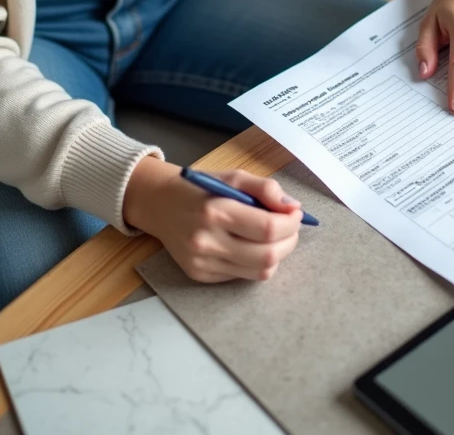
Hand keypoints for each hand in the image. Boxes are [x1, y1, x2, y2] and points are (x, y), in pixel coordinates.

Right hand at [122, 157, 303, 281]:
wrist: (158, 204)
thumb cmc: (199, 188)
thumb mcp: (233, 177)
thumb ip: (265, 189)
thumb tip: (292, 207)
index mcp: (216, 211)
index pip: (268, 228)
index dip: (291, 223)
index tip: (296, 214)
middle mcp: (207, 241)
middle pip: (268, 256)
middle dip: (290, 241)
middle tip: (290, 227)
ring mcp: (203, 262)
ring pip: (259, 272)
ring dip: (277, 255)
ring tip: (274, 237)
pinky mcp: (200, 275)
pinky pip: (242, 276)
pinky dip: (255, 262)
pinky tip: (249, 245)